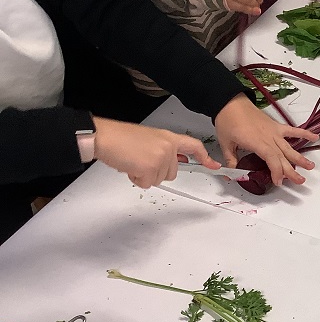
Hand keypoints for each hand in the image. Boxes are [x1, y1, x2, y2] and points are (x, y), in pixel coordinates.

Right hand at [91, 117, 220, 188]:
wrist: (104, 137)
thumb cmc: (121, 137)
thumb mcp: (148, 138)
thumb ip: (164, 149)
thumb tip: (175, 162)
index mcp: (168, 137)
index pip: (194, 145)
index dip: (204, 157)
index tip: (213, 165)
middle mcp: (168, 148)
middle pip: (172, 172)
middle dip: (156, 171)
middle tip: (140, 160)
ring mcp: (160, 158)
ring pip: (159, 179)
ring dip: (145, 175)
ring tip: (133, 161)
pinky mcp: (150, 169)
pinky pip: (147, 183)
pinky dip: (136, 179)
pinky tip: (129, 166)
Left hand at [214, 95, 316, 186]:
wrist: (230, 102)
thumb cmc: (227, 121)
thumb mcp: (225, 143)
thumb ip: (231, 160)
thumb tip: (231, 174)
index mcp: (257, 143)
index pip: (272, 160)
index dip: (277, 172)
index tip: (278, 181)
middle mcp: (268, 138)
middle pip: (283, 157)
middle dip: (292, 170)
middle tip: (300, 181)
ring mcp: (274, 132)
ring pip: (289, 147)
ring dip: (300, 158)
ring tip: (311, 166)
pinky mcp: (276, 126)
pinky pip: (293, 130)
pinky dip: (304, 133)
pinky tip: (315, 137)